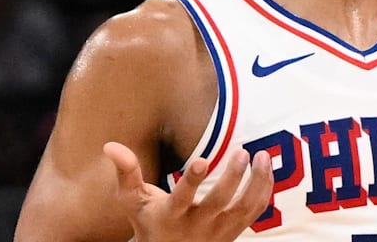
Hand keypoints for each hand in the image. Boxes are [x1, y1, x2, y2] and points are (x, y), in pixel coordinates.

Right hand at [104, 142, 273, 241]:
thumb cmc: (149, 222)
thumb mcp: (132, 201)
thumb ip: (126, 172)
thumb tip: (110, 145)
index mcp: (171, 216)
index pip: (182, 199)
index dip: (192, 181)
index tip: (201, 160)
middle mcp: (197, 225)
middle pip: (219, 203)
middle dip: (232, 178)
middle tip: (242, 152)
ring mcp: (218, 231)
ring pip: (244, 209)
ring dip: (256, 183)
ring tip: (262, 156)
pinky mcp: (233, 232)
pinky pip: (254, 212)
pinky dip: (263, 191)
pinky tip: (266, 169)